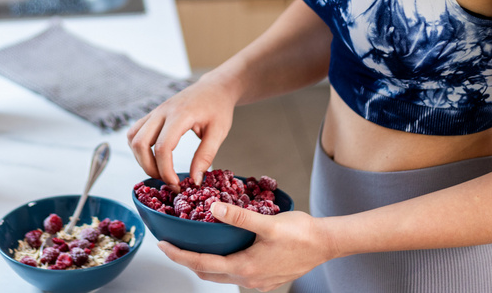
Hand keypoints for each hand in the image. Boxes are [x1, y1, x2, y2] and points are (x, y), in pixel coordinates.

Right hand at [126, 70, 239, 185]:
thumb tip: (194, 180)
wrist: (214, 87)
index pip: (163, 147)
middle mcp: (162, 111)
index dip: (166, 171)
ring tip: (160, 170)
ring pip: (132, 138)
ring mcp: (155, 112)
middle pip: (140, 143)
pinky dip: (139, 148)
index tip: (177, 184)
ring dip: (141, 159)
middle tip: (167, 180)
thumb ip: (205, 156)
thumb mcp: (219, 132)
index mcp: (180, 115)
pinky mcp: (153, 114)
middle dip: (149, 168)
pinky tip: (154, 157)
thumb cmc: (218, 108)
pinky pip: (135, 132)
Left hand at [159, 202, 335, 290]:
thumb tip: (213, 207)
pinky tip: (223, 250)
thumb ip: (239, 217)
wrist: (328, 244)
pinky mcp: (266, 279)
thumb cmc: (302, 233)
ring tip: (192, 247)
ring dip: (205, 264)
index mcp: (245, 267)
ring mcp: (258, 282)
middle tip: (171, 246)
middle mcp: (249, 279)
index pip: (202, 263)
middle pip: (208, 273)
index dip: (180, 256)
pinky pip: (236, 275)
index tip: (163, 246)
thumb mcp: (268, 222)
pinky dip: (223, 265)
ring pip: (222, 275)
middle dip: (187, 261)